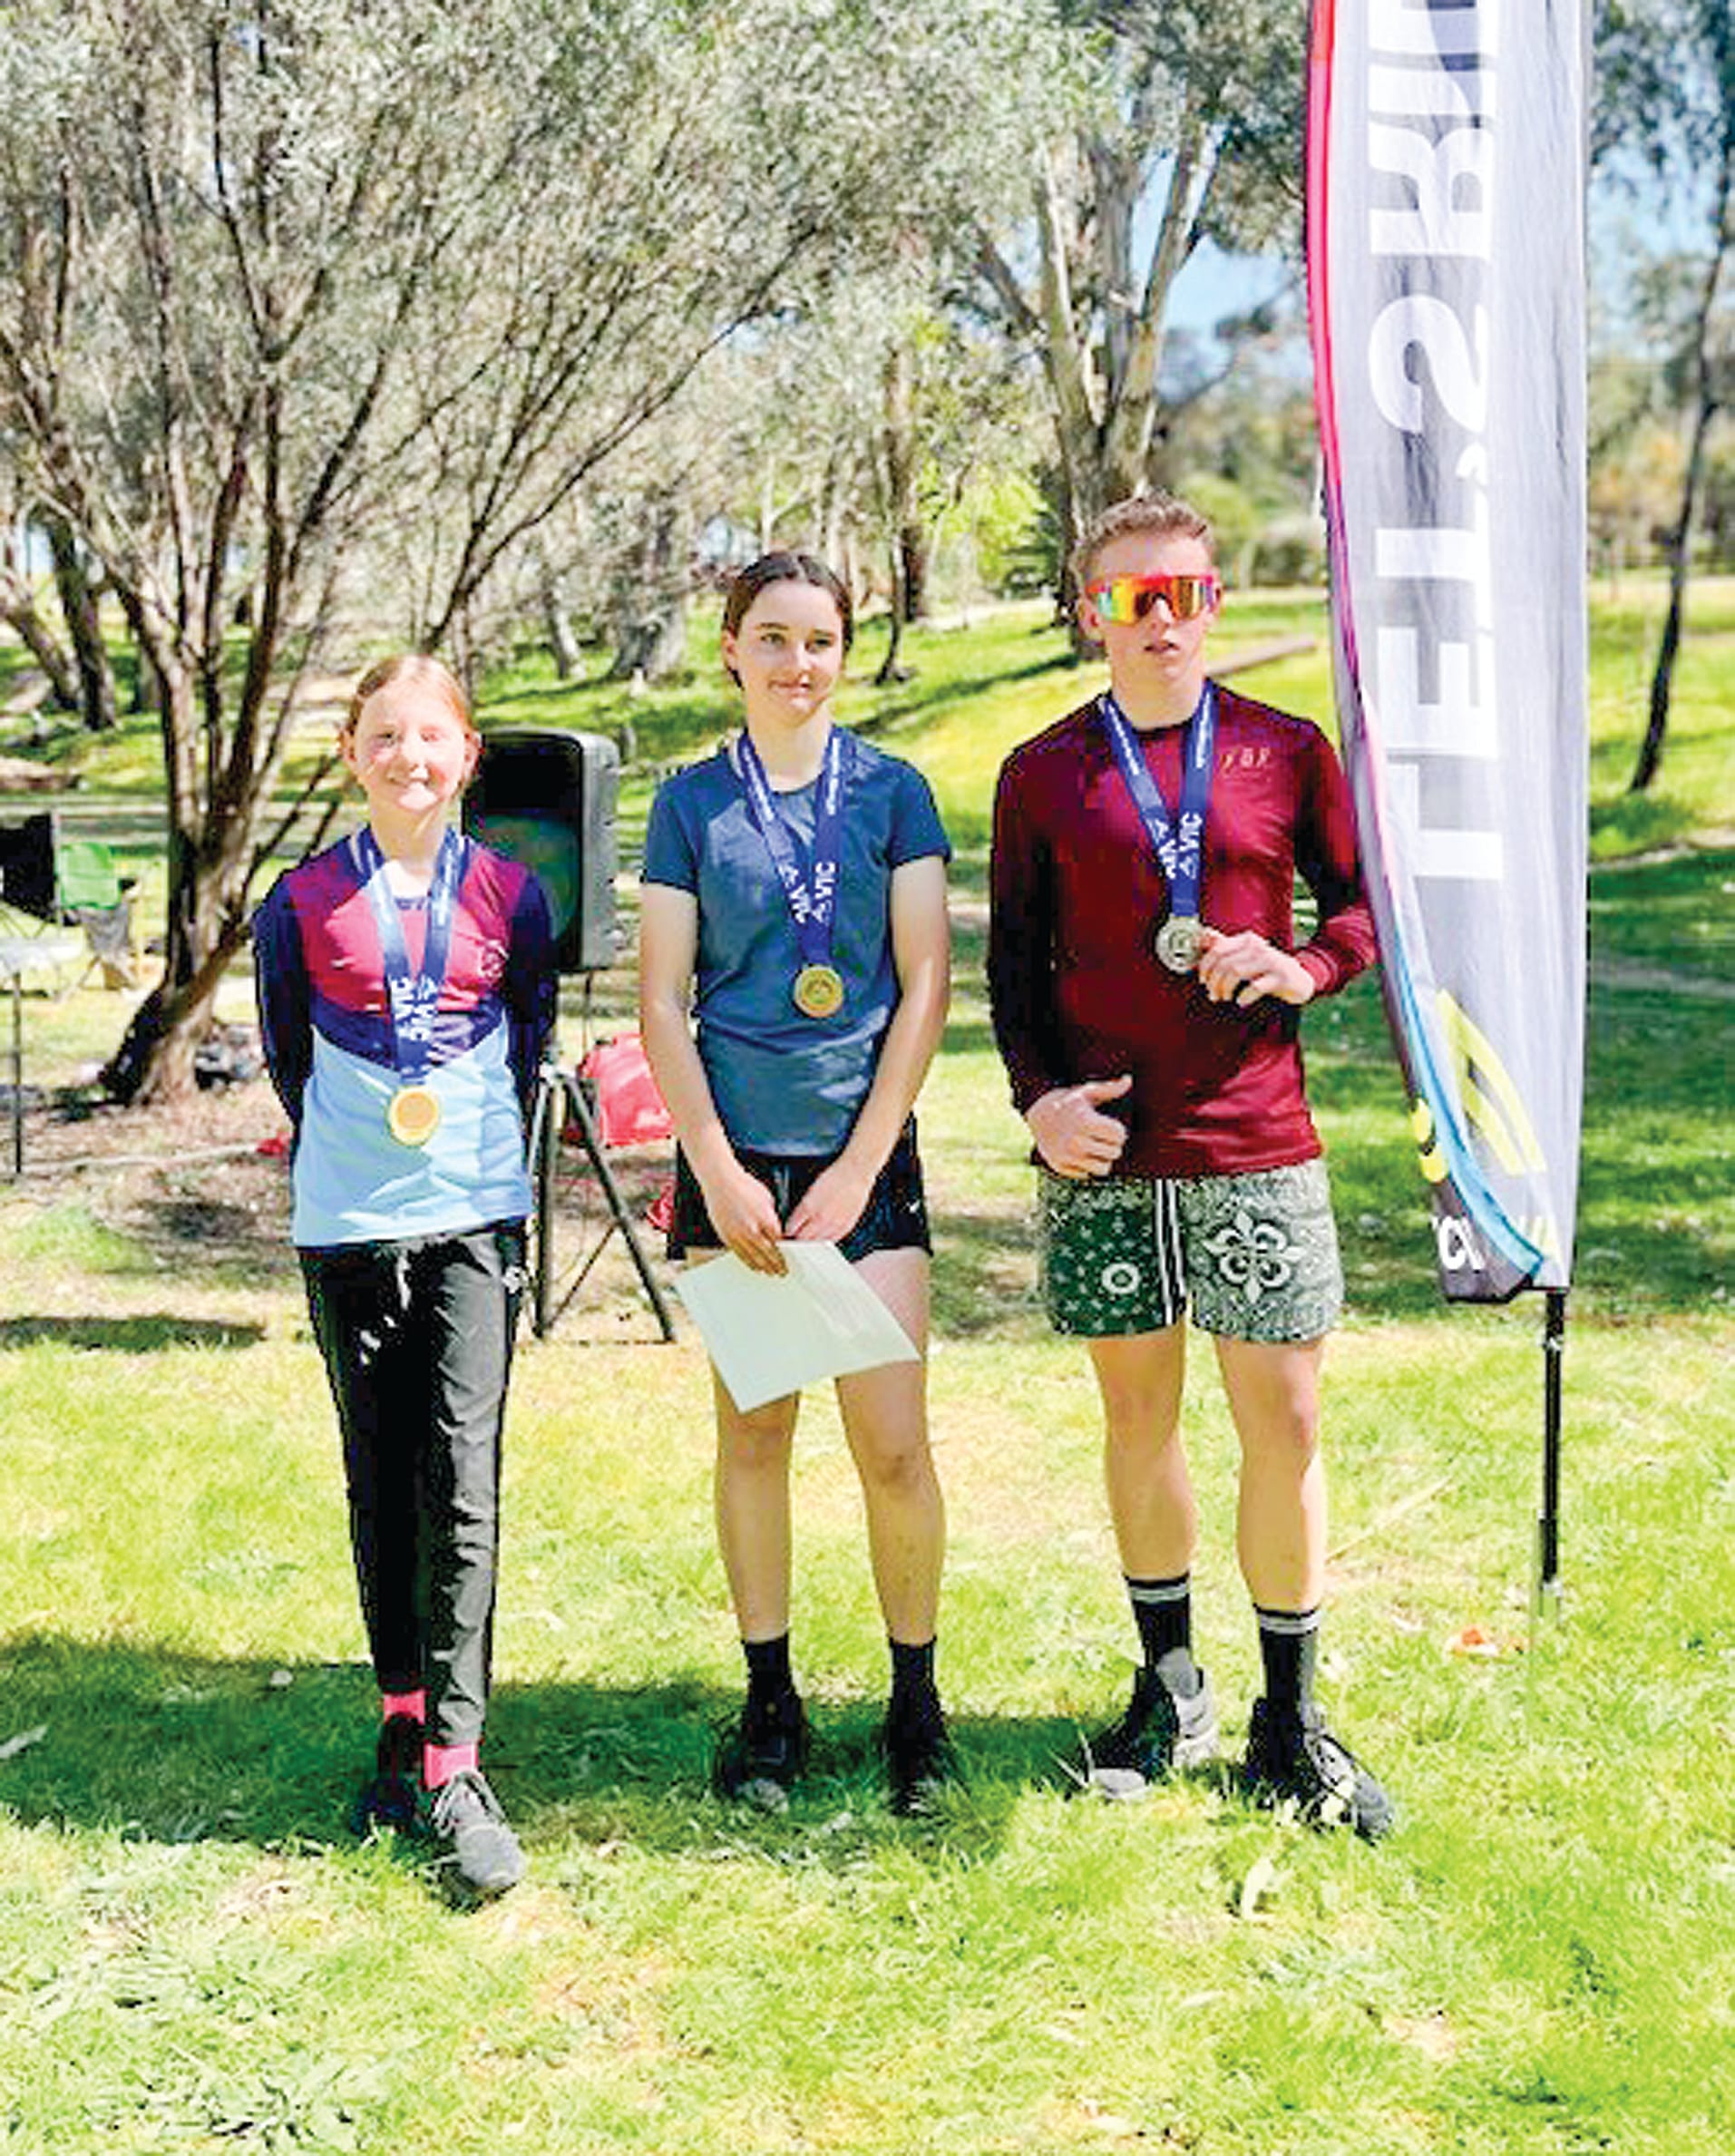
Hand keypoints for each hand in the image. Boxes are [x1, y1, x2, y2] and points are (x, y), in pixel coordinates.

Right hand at [700, 1159, 786, 1274]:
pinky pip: (739, 1254)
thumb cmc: (743, 1185)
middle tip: (783, 1271)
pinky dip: (748, 1262)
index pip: (779, 1242)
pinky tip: (753, 1266)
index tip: (790, 1258)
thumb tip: (776, 1229)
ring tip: (770, 1273)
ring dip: (764, 1267)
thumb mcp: (767, 1198)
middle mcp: (751, 1228)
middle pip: (768, 1253)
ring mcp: (737, 1234)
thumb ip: (772, 1216)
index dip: (786, 1252)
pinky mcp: (726, 1236)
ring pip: (753, 1257)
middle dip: (777, 1264)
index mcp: (765, 1218)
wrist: (721, 1181)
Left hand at [786, 1155, 873, 1243]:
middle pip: (803, 1238)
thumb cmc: (834, 1177)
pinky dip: (825, 1241)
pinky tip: (823, 1238)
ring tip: (809, 1240)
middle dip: (797, 1239)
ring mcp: (834, 1223)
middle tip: (796, 1239)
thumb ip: (802, 1208)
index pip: (792, 1228)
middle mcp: (820, 1217)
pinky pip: (832, 1240)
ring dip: (811, 1242)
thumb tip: (796, 1220)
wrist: (855, 1174)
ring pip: (817, 1242)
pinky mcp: (846, 1225)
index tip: (788, 1232)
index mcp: (808, 1206)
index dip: (788, 1231)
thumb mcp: (811, 1189)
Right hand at [1025, 1076, 1131, 1178]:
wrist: (1035, 1113)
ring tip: (1096, 1147)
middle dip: (1113, 1145)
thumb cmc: (1067, 1101)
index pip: (1119, 1136)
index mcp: (1085, 1122)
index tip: (1110, 1126)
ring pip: (1103, 1169)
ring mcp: (1067, 1156)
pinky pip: (1086, 1174)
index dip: (1119, 1131)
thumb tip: (1128, 1080)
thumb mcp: (1087, 1092)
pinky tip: (1080, 1153)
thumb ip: (1110, 1089)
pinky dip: (1087, 1166)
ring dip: (1103, 1159)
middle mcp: (1075, 1142)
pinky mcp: (1060, 1167)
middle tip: (1103, 1137)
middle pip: (1114, 1153)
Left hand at [1195, 927, 1315, 1008]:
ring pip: (1236, 972)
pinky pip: (1255, 986)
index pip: (1218, 949)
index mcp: (1248, 940)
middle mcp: (1259, 947)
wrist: (1299, 981)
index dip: (1205, 966)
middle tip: (1213, 994)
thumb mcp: (1247, 955)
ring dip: (1225, 989)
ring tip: (1225, 997)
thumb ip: (1227, 945)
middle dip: (1214, 981)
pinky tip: (1241, 1001)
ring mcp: (1271, 962)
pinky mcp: (1281, 977)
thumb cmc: (1268, 970)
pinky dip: (1243, 996)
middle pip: (1225, 963)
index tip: (1203, 980)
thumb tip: (1205, 935)